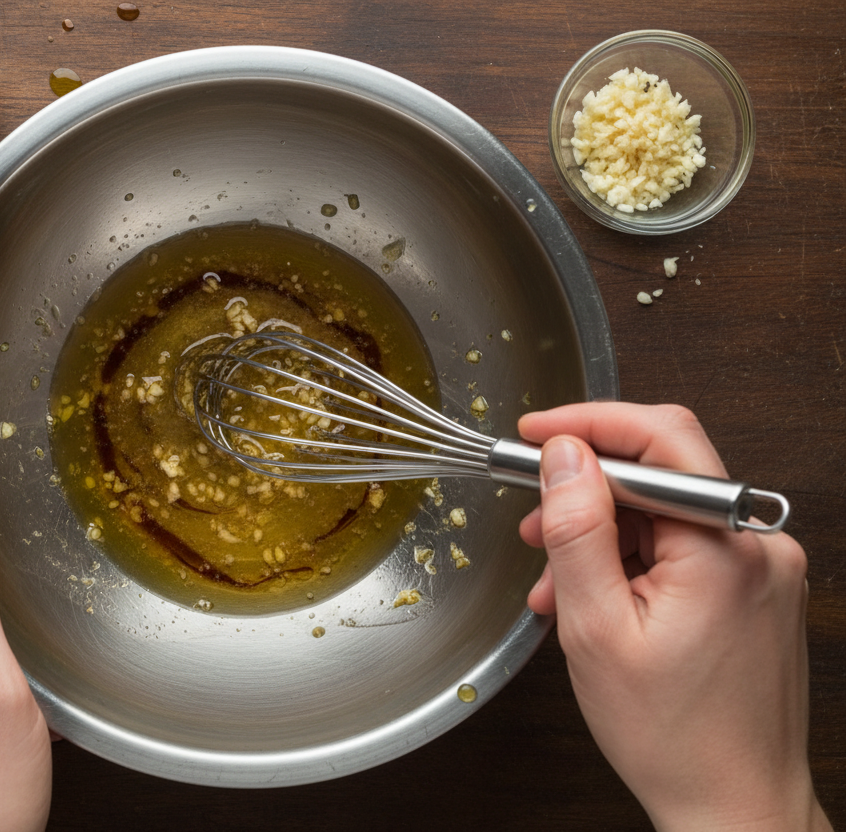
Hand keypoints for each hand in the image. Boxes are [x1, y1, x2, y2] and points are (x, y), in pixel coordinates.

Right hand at [519, 403, 829, 831]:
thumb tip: (563, 453)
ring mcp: (762, 569)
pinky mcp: (754, 592)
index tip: (532, 434)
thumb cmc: (673, 736)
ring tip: (555, 585)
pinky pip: (683, 550)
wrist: (734, 808)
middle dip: (585, 493)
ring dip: (601, 537)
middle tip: (531, 523)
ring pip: (665, 515)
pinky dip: (631, 563)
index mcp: (725, 546)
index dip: (586, 425)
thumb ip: (577, 528)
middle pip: (660, 475)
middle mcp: (759, 545)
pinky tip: (594, 600)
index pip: (659, 438)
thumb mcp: (596, 626)